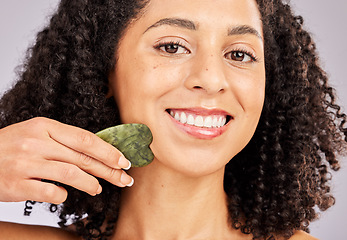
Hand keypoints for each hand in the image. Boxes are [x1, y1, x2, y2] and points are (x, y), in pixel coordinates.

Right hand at [0, 117, 132, 203]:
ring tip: (98, 188)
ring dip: (90, 183)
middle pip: (82, 157)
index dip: (108, 151)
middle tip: (124, 178)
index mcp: (44, 126)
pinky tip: (65, 194)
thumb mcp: (37, 134)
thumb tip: (97, 153)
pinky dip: (63, 195)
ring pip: (70, 173)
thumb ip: (63, 141)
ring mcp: (26, 163)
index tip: (123, 160)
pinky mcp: (17, 184)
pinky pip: (50, 192)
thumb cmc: (12, 146)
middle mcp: (36, 142)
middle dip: (108, 169)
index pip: (85, 138)